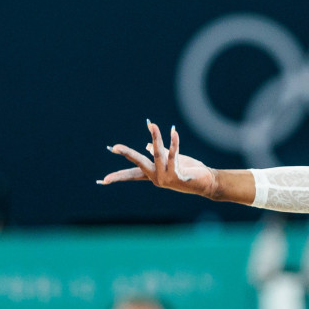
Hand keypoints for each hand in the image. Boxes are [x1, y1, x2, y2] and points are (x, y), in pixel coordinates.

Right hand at [99, 120, 216, 197]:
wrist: (206, 182)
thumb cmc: (188, 170)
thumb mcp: (171, 161)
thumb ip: (158, 154)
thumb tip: (147, 146)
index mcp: (152, 175)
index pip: (131, 174)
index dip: (118, 176)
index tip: (102, 181)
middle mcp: (156, 179)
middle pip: (139, 163)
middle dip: (127, 154)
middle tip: (115, 147)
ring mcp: (167, 179)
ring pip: (158, 154)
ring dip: (156, 138)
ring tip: (153, 126)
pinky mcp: (178, 176)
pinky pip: (174, 156)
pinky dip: (174, 143)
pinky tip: (173, 133)